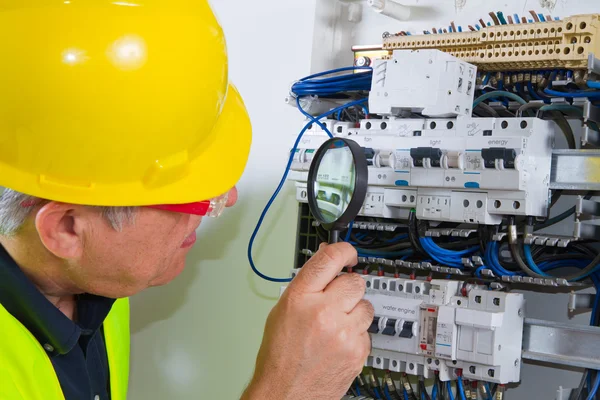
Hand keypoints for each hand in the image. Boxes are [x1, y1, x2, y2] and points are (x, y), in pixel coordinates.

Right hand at [242, 242, 373, 399]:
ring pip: (366, 305)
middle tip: (338, 299)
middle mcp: (323, 312)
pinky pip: (367, 331)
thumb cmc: (279, 356)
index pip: (329, 260)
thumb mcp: (282, 311)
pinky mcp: (357, 352)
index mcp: (300, 298)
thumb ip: (307, 285)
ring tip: (337, 325)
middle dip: (348, 287)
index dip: (343, 250)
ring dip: (354, 311)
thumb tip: (326, 261)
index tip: (348, 252)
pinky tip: (339, 343)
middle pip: (354, 281)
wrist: (284, 394)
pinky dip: (356, 334)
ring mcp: (343, 333)